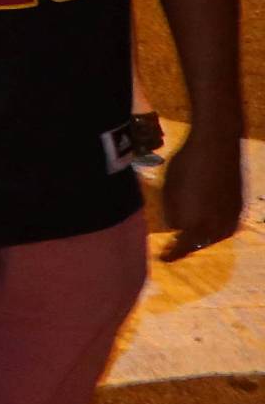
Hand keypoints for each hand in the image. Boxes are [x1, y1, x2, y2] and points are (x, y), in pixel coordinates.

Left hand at [158, 127, 243, 262]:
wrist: (217, 144)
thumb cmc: (187, 164)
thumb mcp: (169, 190)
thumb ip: (172, 214)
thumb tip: (176, 228)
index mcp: (198, 224)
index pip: (182, 248)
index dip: (171, 255)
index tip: (162, 258)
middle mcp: (218, 225)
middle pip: (200, 244)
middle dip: (186, 245)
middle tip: (174, 245)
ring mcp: (232, 216)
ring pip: (215, 236)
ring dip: (202, 237)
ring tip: (189, 235)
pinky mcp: (240, 206)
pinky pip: (226, 225)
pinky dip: (215, 227)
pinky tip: (206, 222)